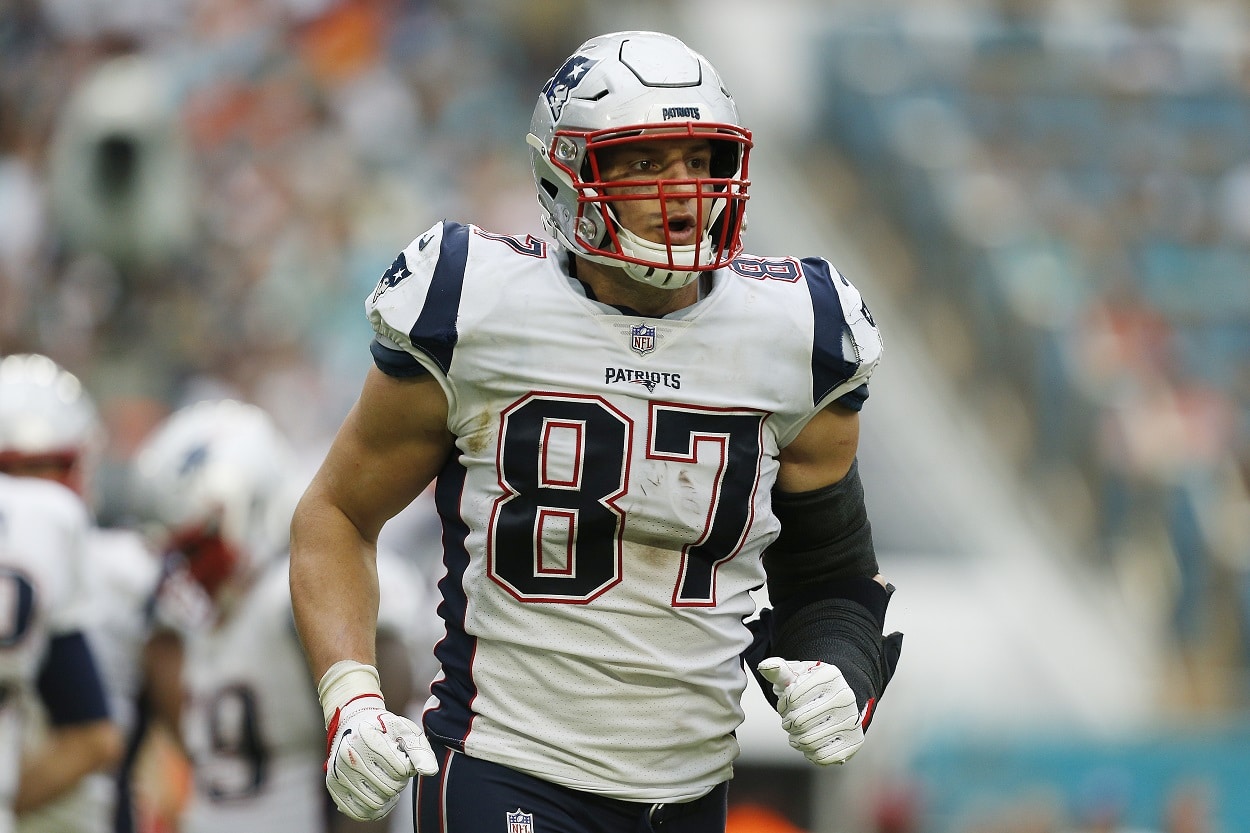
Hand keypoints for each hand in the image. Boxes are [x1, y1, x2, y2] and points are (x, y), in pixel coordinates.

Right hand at [325, 695, 438, 820]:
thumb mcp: (405, 732)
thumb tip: (430, 772)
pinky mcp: (333, 786)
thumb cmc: (385, 729)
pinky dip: (375, 810)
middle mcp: (349, 755)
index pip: (401, 769)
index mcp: (368, 737)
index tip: (402, 757)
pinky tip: (380, 796)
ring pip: (375, 803)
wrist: (354, 722)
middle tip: (395, 770)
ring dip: (388, 796)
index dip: (408, 767)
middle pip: (390, 787)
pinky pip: (359, 813)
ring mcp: (338, 772)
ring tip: (388, 781)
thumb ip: (420, 751)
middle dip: (399, 782)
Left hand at [757, 657, 864, 765]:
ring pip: (808, 741)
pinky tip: (812, 744)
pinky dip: (811, 753)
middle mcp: (845, 697)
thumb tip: (764, 666)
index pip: (792, 697)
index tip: (787, 703)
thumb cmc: (811, 687)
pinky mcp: (854, 741)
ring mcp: (852, 720)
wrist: (838, 700)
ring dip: (796, 740)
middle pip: (799, 721)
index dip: (783, 704)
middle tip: (789, 721)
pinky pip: (822, 757)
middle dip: (788, 723)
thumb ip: (778, 670)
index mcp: (830, 676)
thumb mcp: (795, 674)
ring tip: (798, 733)